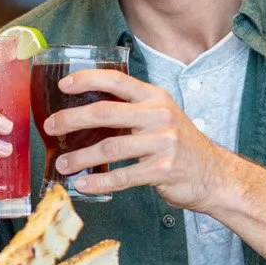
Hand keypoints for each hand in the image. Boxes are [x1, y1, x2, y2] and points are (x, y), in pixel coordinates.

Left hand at [43, 67, 233, 211]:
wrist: (215, 175)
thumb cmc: (181, 146)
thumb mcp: (161, 117)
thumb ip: (132, 110)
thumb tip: (87, 112)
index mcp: (155, 97)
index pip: (116, 79)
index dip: (87, 79)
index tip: (63, 84)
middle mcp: (159, 115)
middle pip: (105, 112)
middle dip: (71, 119)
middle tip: (50, 126)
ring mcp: (162, 142)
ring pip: (109, 148)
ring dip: (80, 157)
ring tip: (62, 164)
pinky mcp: (163, 170)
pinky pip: (122, 177)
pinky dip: (99, 182)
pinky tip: (83, 185)